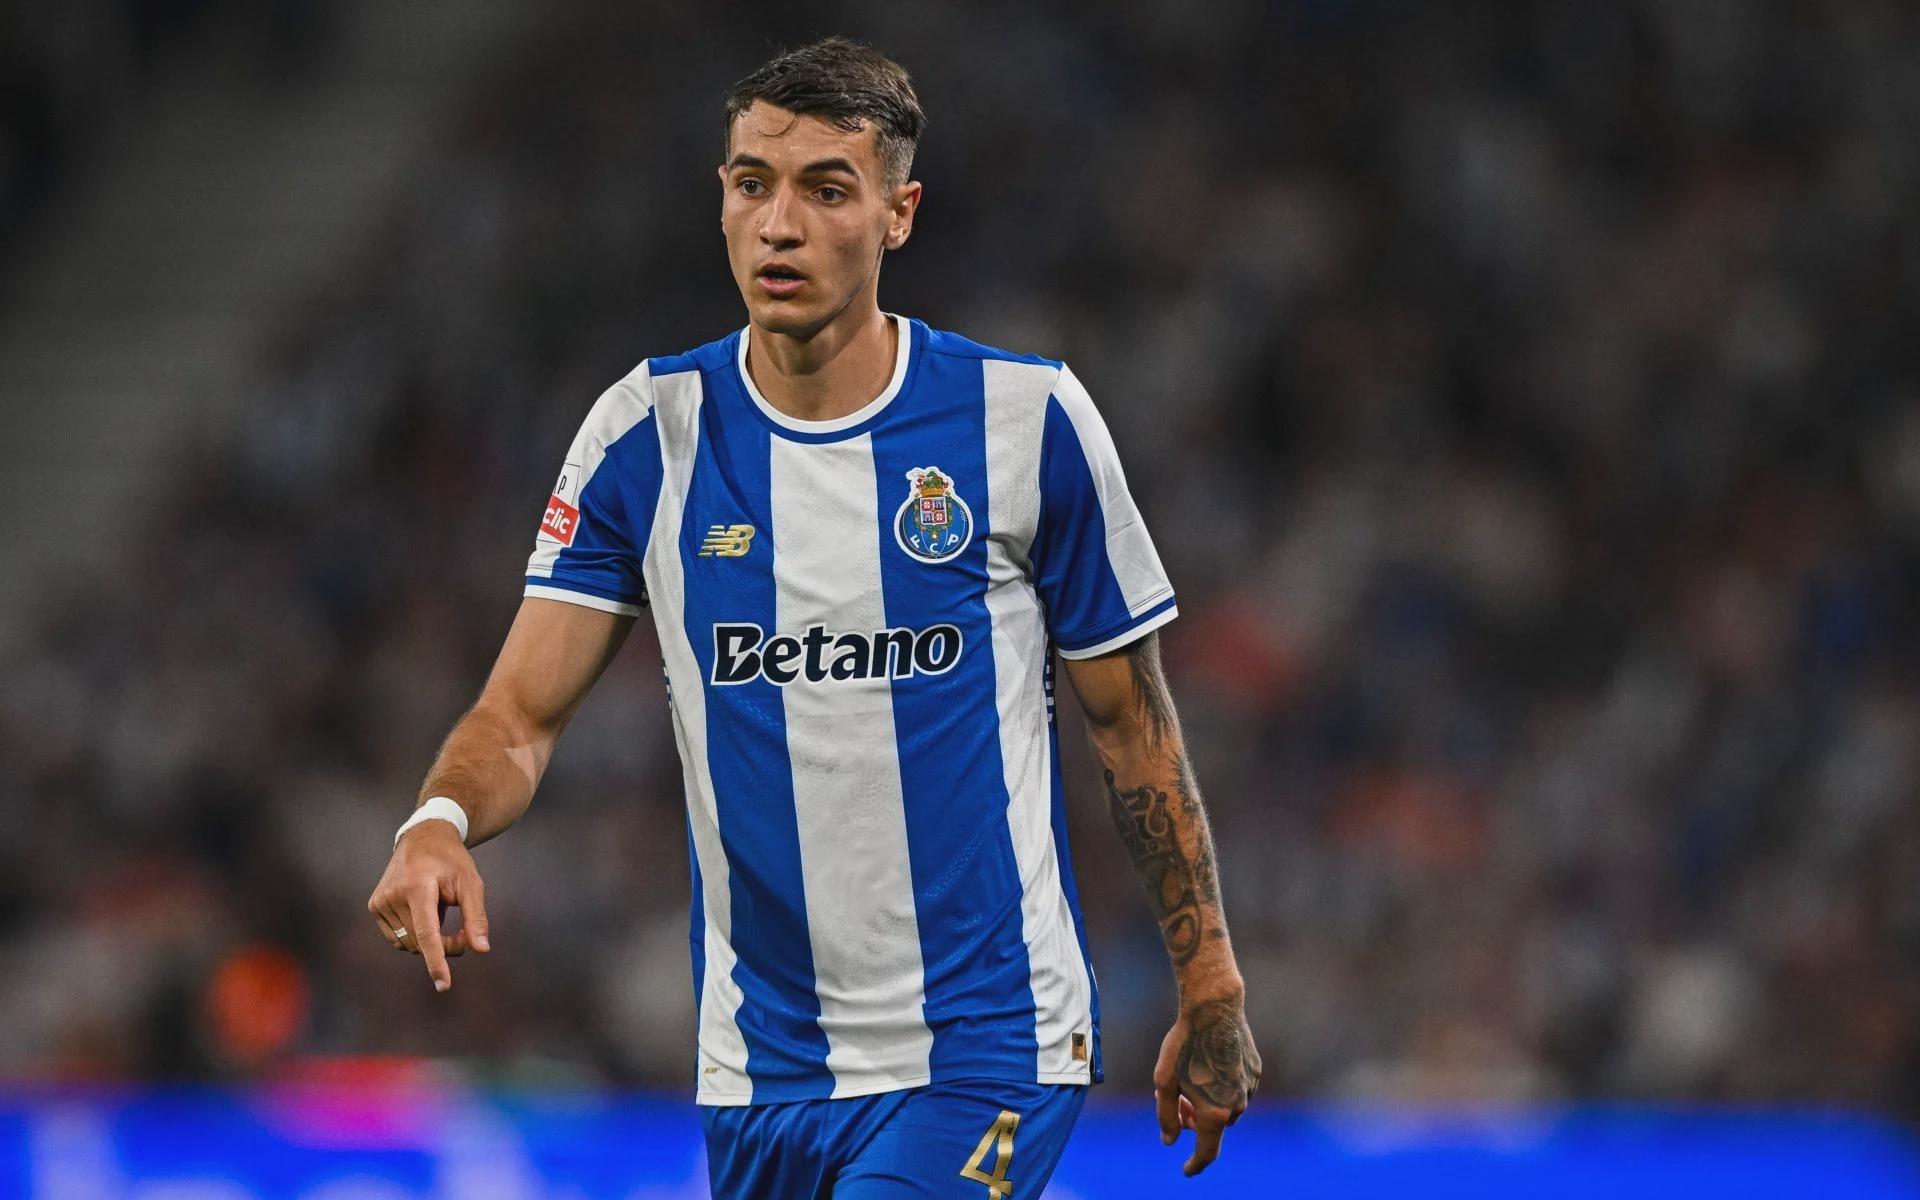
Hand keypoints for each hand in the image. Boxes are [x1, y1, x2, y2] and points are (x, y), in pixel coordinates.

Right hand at [366, 819, 489, 991]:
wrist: (423, 838)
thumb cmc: (451, 861)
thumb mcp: (471, 883)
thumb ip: (476, 917)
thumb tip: (481, 949)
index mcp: (417, 887)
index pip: (427, 933)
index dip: (436, 961)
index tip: (443, 985)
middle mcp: (392, 895)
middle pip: (421, 942)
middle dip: (446, 946)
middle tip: (465, 932)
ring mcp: (379, 902)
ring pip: (409, 944)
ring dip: (430, 943)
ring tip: (445, 917)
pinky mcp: (374, 907)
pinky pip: (397, 939)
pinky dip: (415, 937)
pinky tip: (425, 914)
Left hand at [1153, 995, 1260, 1175]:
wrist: (1214, 1009)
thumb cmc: (1184, 1045)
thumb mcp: (1165, 1082)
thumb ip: (1167, 1116)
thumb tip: (1170, 1140)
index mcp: (1215, 1113)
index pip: (1206, 1152)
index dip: (1195, 1164)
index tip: (1186, 1170)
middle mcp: (1237, 1106)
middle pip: (1214, 1126)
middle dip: (1195, 1121)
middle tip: (1179, 1102)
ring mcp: (1249, 1088)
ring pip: (1228, 1107)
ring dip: (1211, 1103)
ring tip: (1191, 1079)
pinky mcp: (1256, 1071)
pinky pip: (1238, 1088)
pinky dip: (1224, 1087)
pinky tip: (1210, 1065)